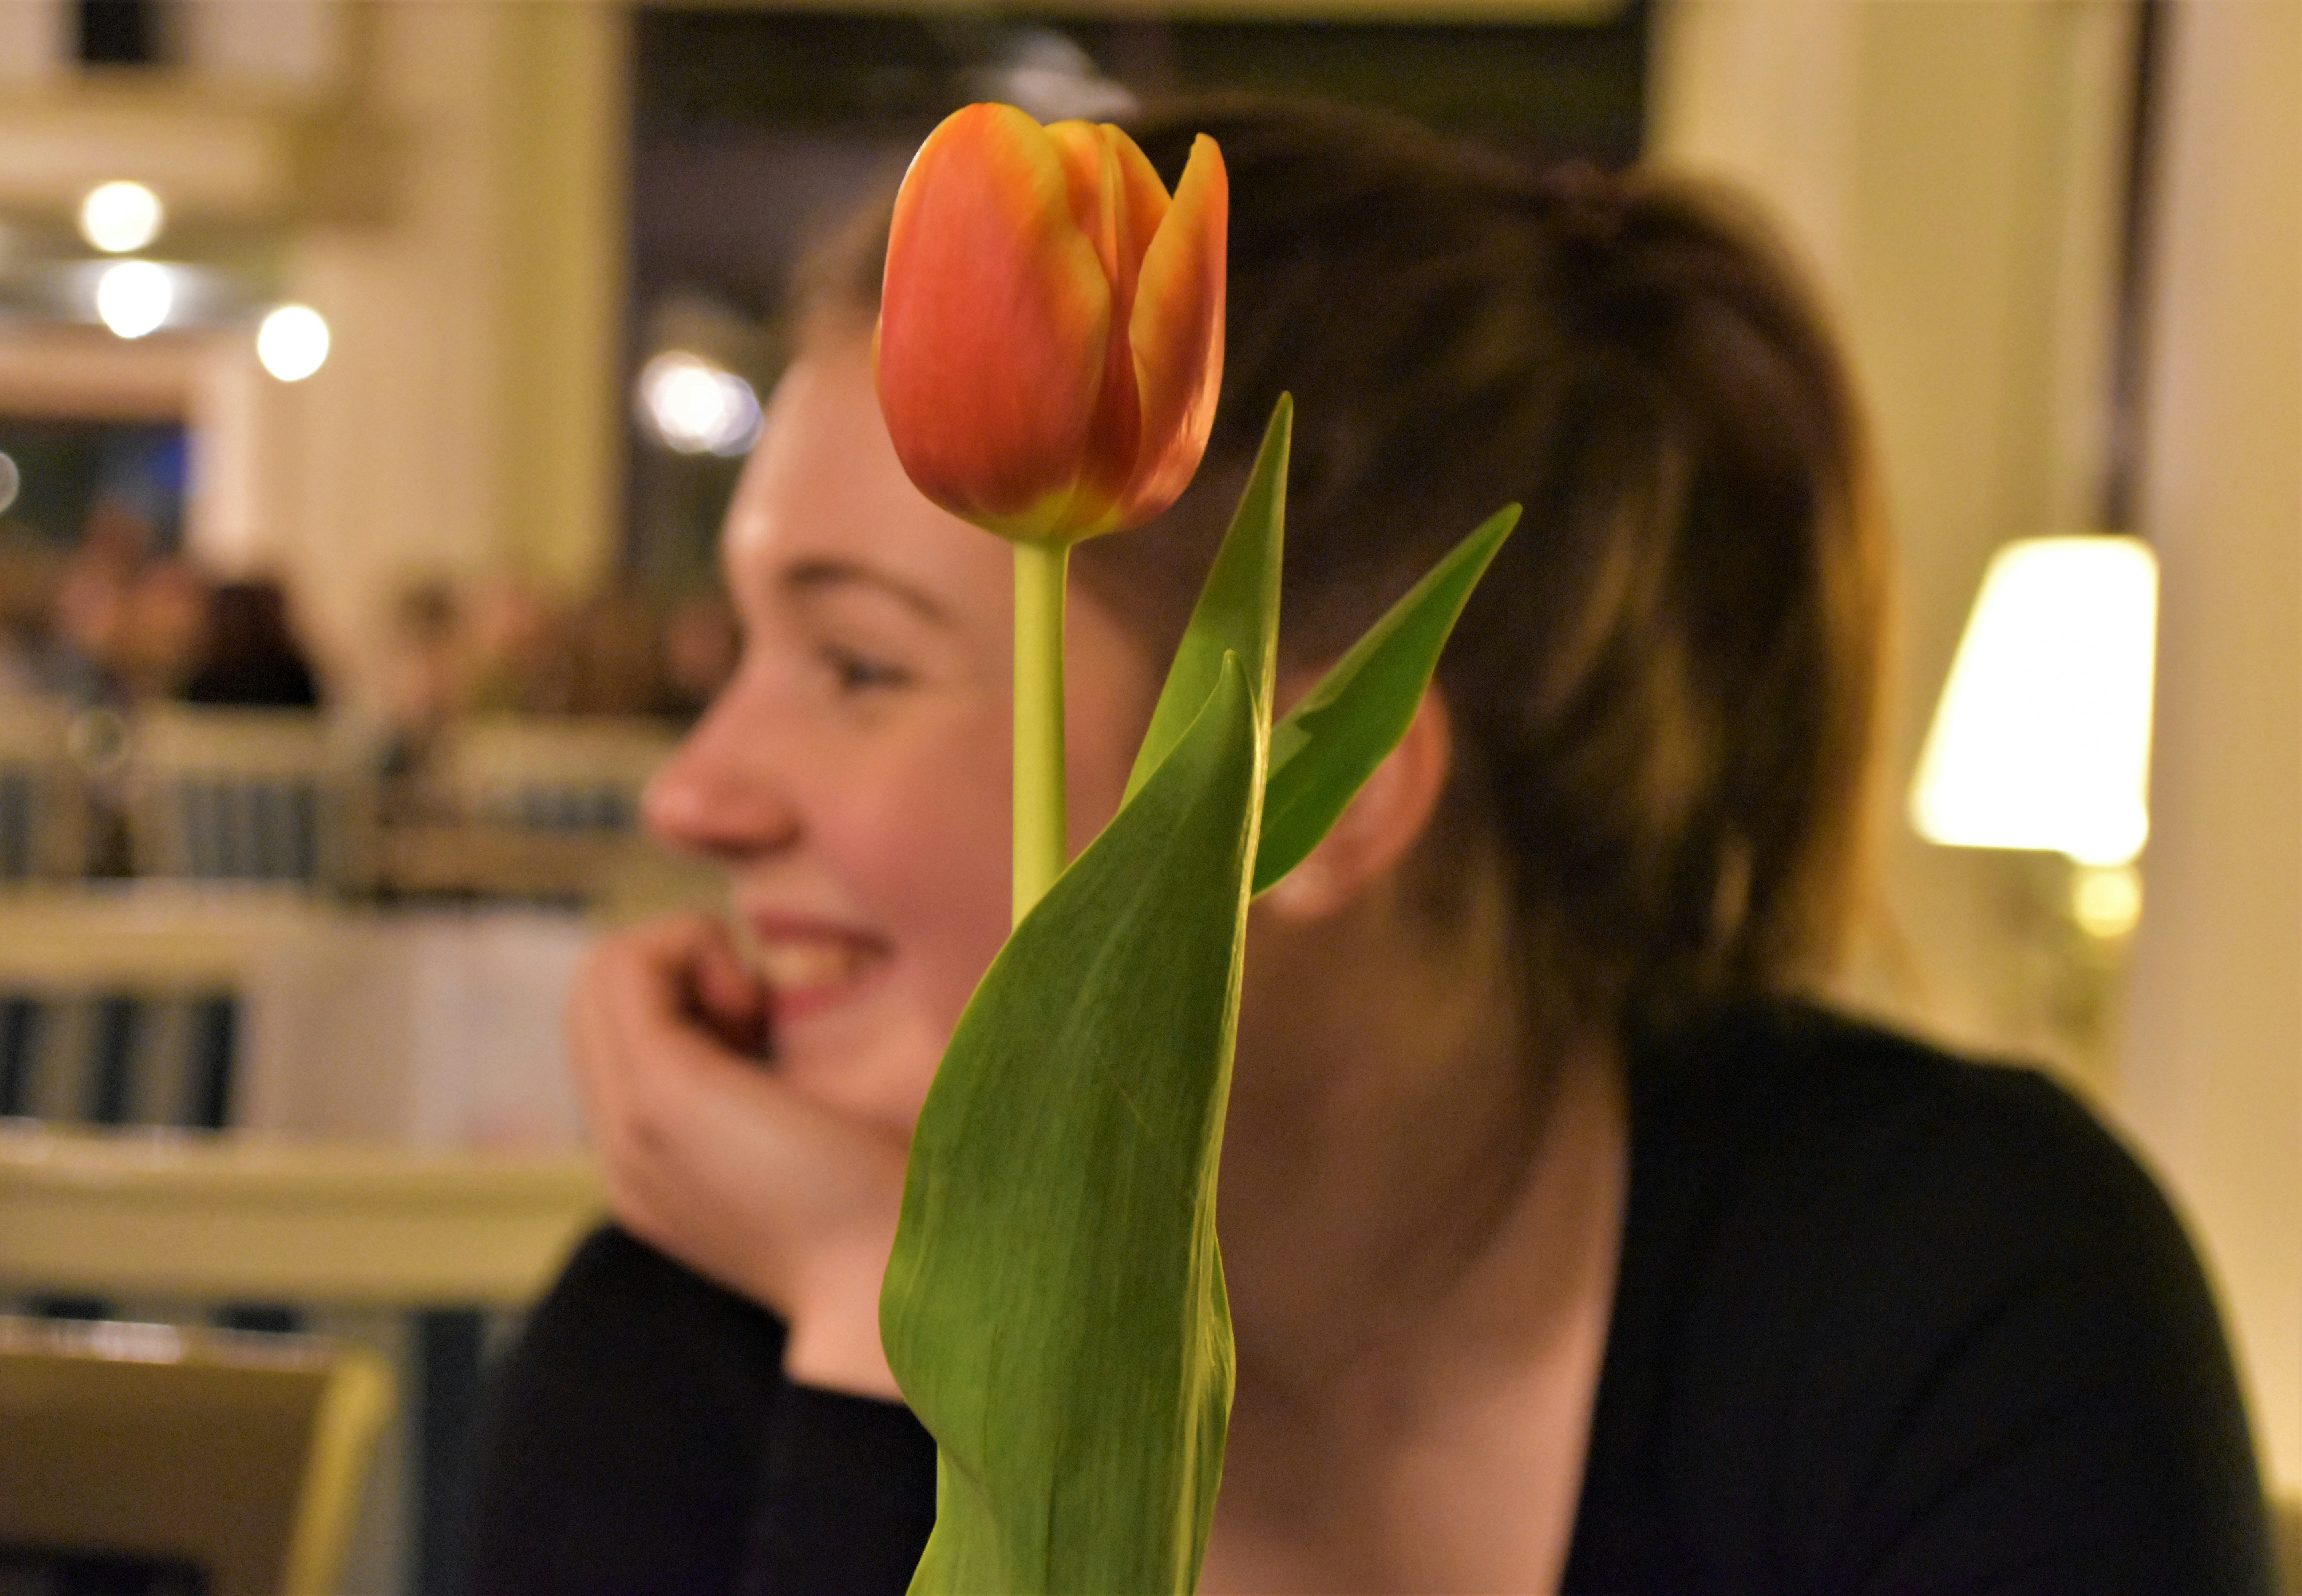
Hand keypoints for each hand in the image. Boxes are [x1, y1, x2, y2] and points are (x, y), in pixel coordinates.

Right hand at [567, 912, 908, 1397]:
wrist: (901, 1290)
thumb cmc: (895, 1211)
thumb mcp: (810, 1145)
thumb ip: (766, 1095)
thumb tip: (768, 1013)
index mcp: (657, 1168)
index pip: (613, 1041)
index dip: (685, 999)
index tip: (767, 1033)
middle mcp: (624, 1150)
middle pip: (595, 1000)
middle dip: (679, 971)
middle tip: (762, 1018)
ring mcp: (630, 1124)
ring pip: (600, 975)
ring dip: (682, 958)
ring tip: (756, 1014)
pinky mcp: (658, 1092)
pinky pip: (624, 965)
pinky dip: (690, 946)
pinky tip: (755, 1005)